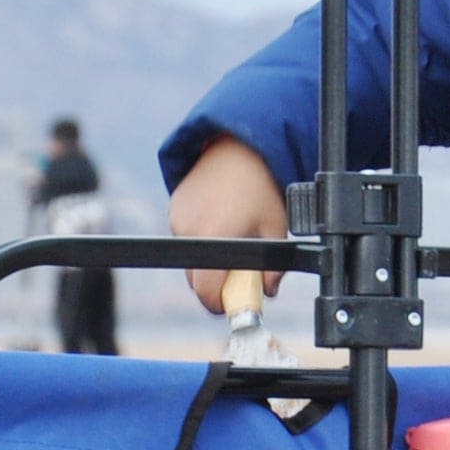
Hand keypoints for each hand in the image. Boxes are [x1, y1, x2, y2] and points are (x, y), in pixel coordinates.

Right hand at [168, 136, 286, 311]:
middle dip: (215, 282)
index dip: (219, 303)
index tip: (230, 303)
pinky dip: (200, 239)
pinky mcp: (174, 208)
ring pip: (189, 259)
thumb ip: (273, 267)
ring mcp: (178, 218)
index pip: (206, 290)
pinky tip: (219, 222)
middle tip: (238, 272)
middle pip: (195, 279)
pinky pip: (184, 236)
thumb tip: (268, 292)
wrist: (241, 145)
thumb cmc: (262, 185)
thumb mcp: (276, 228)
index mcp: (215, 238)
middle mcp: (190, 230)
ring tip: (231, 239)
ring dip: (207, 260)